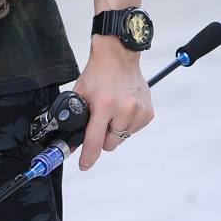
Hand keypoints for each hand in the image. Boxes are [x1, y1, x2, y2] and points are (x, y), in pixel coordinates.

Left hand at [70, 36, 153, 170]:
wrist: (118, 54)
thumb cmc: (98, 72)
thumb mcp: (80, 93)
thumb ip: (75, 118)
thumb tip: (72, 143)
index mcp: (104, 104)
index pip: (95, 142)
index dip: (88, 158)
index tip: (84, 165)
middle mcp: (124, 108)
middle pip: (110, 144)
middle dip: (102, 138)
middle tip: (99, 120)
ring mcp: (138, 111)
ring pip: (122, 138)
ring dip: (115, 130)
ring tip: (112, 109)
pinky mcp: (148, 112)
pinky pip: (134, 130)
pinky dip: (126, 124)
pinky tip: (123, 108)